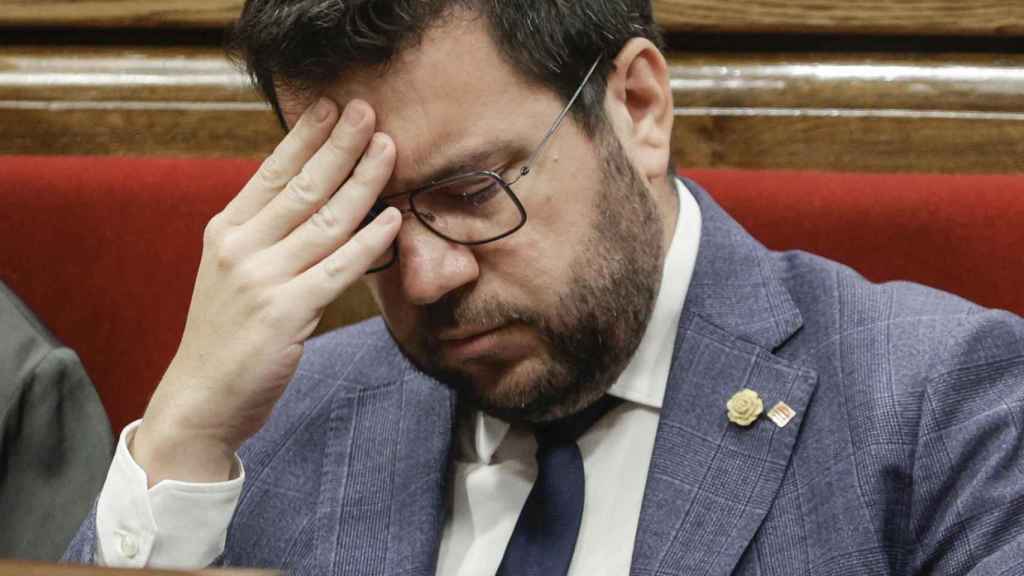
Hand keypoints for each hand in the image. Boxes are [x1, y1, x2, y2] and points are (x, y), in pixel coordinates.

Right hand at [132, 99, 399, 485]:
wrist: (202, 398)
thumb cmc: (226, 335)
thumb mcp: (233, 273)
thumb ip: (266, 236)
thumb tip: (318, 197)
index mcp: (226, 232)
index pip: (272, 172)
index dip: (305, 137)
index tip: (332, 107)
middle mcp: (240, 248)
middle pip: (303, 187)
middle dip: (341, 146)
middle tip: (370, 113)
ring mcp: (262, 279)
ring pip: (325, 221)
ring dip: (363, 182)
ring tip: (389, 151)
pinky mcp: (286, 313)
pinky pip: (338, 269)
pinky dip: (369, 241)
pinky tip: (393, 219)